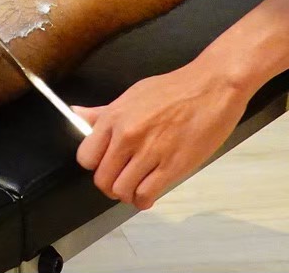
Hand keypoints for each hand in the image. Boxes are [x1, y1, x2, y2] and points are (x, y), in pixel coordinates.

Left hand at [73, 59, 252, 209]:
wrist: (211, 87)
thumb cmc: (174, 89)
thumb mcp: (133, 94)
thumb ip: (103, 111)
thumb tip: (76, 113)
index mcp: (114, 117)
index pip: (86, 156)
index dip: (94, 165)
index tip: (104, 164)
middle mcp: (127, 136)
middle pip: (102, 179)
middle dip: (110, 184)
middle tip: (121, 180)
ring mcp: (149, 152)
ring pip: (122, 191)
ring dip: (127, 194)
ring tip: (136, 186)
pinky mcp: (172, 166)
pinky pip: (146, 195)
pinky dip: (144, 200)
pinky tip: (148, 193)